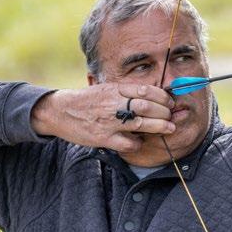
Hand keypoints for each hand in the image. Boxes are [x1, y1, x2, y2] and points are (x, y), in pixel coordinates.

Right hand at [31, 83, 174, 152]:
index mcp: (115, 89)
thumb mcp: (107, 89)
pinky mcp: (103, 138)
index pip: (145, 90)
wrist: (59, 111)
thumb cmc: (88, 100)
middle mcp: (113, 104)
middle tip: (171, 115)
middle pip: (147, 106)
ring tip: (169, 127)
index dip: (162, 96)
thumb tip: (153, 95)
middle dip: (164, 112)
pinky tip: (140, 141)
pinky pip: (128, 143)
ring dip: (159, 126)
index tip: (170, 102)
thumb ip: (127, 92)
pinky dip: (138, 143)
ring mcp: (108, 122)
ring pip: (141, 123)